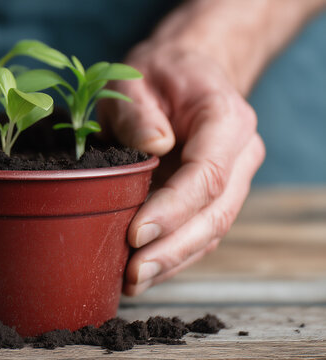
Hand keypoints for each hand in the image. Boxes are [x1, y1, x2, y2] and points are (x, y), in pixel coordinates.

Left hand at [99, 43, 264, 294]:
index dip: (172, 210)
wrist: (188, 72)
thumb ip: (138, 112)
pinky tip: (148, 271)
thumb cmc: (158, 76)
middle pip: (215, 213)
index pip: (206, 175)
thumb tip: (152, 147)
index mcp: (227, 120)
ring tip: (134, 281)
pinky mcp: (217, 195)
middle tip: (133, 273)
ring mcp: (234, 178)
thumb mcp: (135, 80)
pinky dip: (177, 255)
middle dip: (172, 248)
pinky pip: (203, 231)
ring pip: (212, 230)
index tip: (135, 234)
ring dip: (174, 260)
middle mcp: (240, 154)